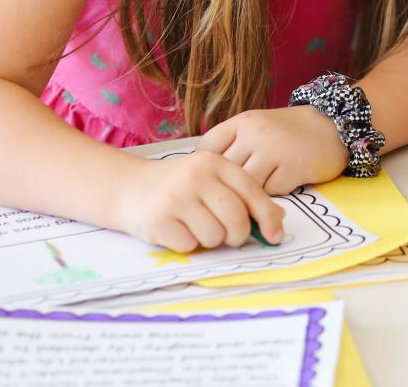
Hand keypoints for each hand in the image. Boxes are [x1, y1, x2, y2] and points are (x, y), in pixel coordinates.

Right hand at [113, 151, 285, 251]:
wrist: (128, 186)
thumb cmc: (179, 185)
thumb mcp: (211, 178)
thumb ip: (243, 194)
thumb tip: (278, 220)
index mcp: (216, 162)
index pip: (252, 193)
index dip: (268, 218)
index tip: (276, 236)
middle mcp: (197, 176)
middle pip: (236, 220)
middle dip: (236, 235)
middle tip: (227, 235)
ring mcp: (176, 198)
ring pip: (214, 236)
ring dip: (209, 240)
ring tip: (194, 225)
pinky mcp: (158, 220)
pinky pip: (190, 246)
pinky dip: (187, 244)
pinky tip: (176, 229)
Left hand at [197, 105, 346, 195]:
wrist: (333, 126)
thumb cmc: (289, 132)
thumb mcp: (257, 127)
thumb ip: (233, 145)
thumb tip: (205, 176)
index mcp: (243, 121)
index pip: (207, 148)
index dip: (207, 167)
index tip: (214, 177)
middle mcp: (256, 133)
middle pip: (225, 171)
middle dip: (228, 184)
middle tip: (235, 192)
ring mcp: (275, 150)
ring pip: (245, 184)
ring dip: (251, 192)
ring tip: (260, 188)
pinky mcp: (293, 168)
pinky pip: (270, 191)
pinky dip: (273, 193)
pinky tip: (282, 183)